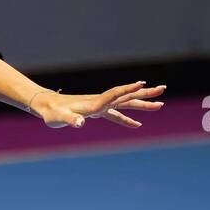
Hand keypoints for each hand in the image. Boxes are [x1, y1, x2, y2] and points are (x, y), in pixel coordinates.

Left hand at [27, 81, 165, 129]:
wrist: (46, 106)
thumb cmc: (51, 113)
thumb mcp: (59, 117)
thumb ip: (69, 120)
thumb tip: (78, 124)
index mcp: (94, 103)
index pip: (114, 94)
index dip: (127, 90)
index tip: (142, 84)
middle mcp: (100, 102)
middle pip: (126, 96)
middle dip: (144, 94)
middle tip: (163, 90)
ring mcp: (100, 106)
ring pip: (125, 104)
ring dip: (142, 104)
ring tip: (159, 104)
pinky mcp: (97, 112)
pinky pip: (116, 114)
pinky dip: (127, 119)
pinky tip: (137, 124)